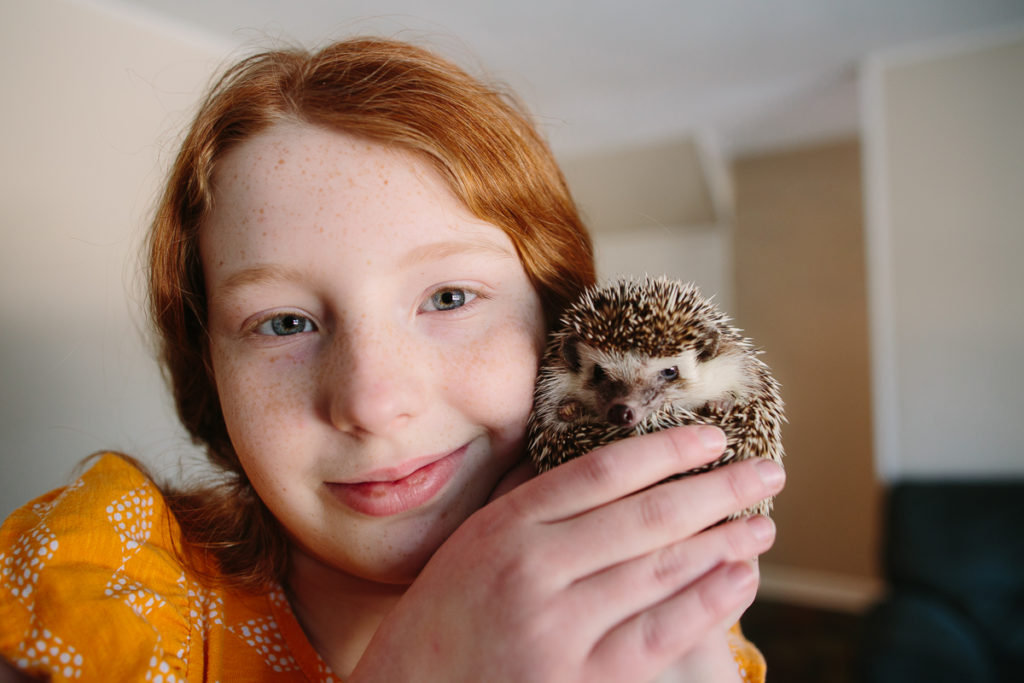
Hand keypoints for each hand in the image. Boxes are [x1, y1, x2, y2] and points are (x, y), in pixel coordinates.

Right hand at [350, 426, 783, 682]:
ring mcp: (557, 628)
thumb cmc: (443, 620)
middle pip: (645, 516)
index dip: (666, 451)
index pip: (601, 473)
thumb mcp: (471, 545)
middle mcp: (532, 568)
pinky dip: (707, 602)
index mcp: (506, 526)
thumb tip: (601, 468)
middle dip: (716, 491)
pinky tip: (739, 580)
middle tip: (766, 474)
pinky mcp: (578, 680)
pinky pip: (659, 634)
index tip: (712, 437)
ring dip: (723, 542)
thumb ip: (527, 504)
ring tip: (762, 525)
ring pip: (660, 571)